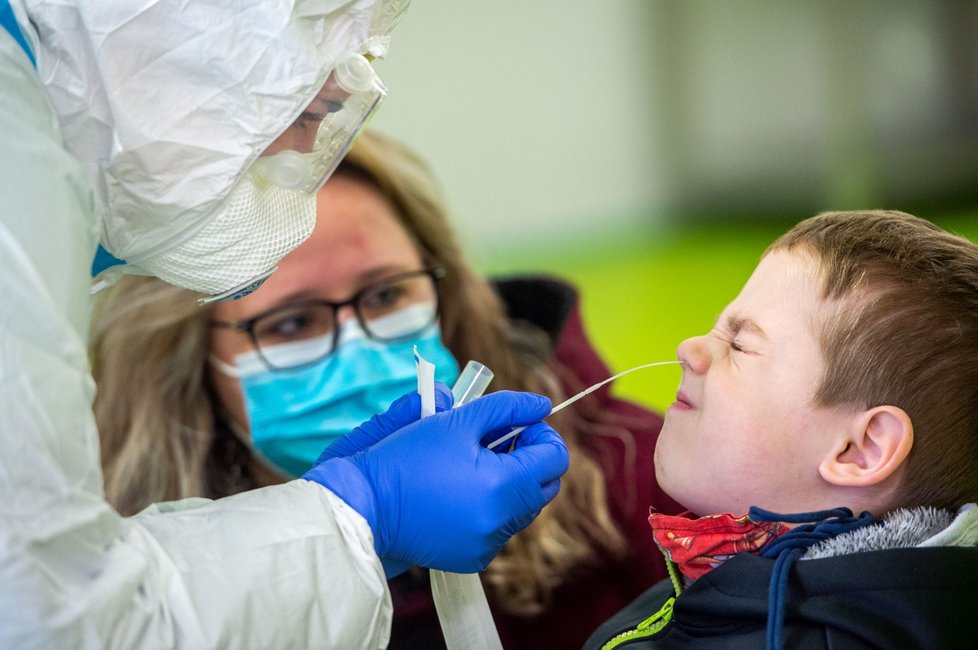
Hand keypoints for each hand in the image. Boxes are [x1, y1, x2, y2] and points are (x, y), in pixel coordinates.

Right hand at [303, 391, 568, 575]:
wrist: (363, 508)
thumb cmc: (406, 459)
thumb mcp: (455, 421)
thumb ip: (505, 408)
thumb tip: (541, 406)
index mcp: (504, 486)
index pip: (555, 458)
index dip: (540, 434)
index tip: (516, 423)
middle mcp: (503, 522)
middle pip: (543, 486)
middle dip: (528, 458)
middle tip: (495, 440)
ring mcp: (488, 544)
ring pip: (521, 508)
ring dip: (509, 483)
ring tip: (471, 464)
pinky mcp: (472, 558)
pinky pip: (498, 528)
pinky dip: (490, 508)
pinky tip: (458, 491)